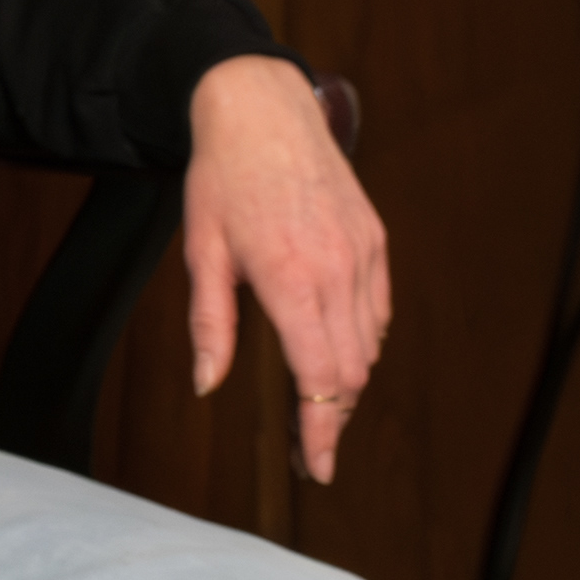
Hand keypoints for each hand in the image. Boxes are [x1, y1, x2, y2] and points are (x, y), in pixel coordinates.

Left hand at [180, 55, 392, 481]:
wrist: (261, 109)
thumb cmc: (221, 179)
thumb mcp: (202, 253)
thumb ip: (211, 325)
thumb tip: (208, 386)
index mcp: (291, 280)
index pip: (320, 380)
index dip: (321, 434)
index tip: (319, 470)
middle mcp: (338, 271)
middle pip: (350, 374)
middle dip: (332, 420)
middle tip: (310, 450)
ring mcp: (364, 255)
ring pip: (367, 346)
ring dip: (345, 381)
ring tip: (315, 404)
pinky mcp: (376, 240)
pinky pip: (377, 311)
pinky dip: (361, 340)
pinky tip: (333, 347)